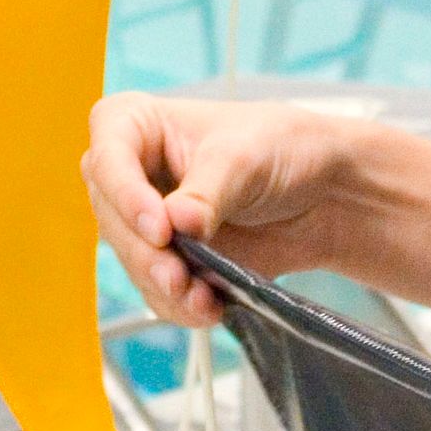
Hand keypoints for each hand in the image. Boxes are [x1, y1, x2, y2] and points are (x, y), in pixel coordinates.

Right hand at [84, 92, 367, 323]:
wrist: (324, 193)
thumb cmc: (281, 147)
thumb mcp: (245, 158)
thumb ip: (207, 192)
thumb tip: (178, 222)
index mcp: (138, 125)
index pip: (107, 157)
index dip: (125, 194)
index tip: (160, 228)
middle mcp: (132, 174)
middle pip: (113, 219)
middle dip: (146, 254)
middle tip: (178, 276)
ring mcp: (147, 221)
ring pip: (132, 262)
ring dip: (164, 287)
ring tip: (201, 299)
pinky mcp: (169, 261)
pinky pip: (157, 291)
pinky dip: (181, 304)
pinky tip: (210, 306)